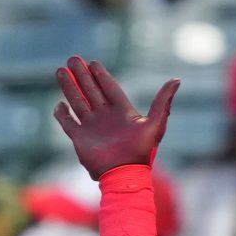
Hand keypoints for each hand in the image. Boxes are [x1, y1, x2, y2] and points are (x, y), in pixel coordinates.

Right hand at [52, 55, 177, 178]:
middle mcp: (105, 117)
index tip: (93, 62)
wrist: (124, 176)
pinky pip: (68, 123)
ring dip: (69, 87)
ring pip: (77, 102)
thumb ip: (163, 102)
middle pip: (90, 90)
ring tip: (61, 71)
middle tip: (73, 59)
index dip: (101, 75)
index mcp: (121, 111)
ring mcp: (92, 127)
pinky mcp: (80, 139)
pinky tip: (59, 104)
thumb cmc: (141, 153)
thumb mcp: (156, 124)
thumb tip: (177, 80)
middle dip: (81, 75)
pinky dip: (62, 114)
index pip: (109, 87)